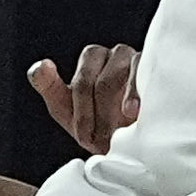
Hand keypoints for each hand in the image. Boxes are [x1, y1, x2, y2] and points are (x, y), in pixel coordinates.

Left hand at [25, 44, 141, 152]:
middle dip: (98, 117)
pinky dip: (135, 96)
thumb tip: (40, 65)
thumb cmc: (96, 121)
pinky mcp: (155, 70)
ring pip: (120, 80)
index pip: (82, 83)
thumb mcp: (65, 108)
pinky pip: (143, 76)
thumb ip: (48, 85)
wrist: (131, 141)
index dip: (82, 114)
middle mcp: (114, 54)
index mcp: (92, 58)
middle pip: (101, 84)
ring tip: (118, 134)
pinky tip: (133, 113)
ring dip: (115, 113)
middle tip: (101, 141)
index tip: (84, 137)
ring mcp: (137, 60)